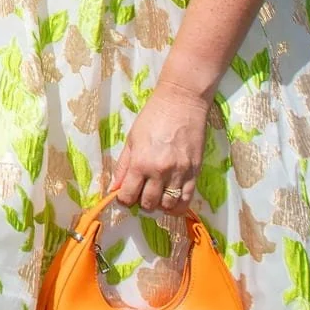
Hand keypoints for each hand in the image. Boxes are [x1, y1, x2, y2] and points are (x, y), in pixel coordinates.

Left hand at [110, 82, 211, 212]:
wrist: (182, 103)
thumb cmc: (153, 117)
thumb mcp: (132, 139)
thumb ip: (123, 166)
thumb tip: (115, 187)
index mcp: (140, 163)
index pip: (128, 195)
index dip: (124, 199)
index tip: (124, 196)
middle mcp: (160, 172)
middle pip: (148, 203)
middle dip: (141, 202)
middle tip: (140, 193)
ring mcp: (179, 174)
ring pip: (167, 205)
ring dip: (159, 205)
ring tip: (156, 195)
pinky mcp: (195, 173)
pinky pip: (186, 199)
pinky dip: (177, 205)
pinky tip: (171, 201)